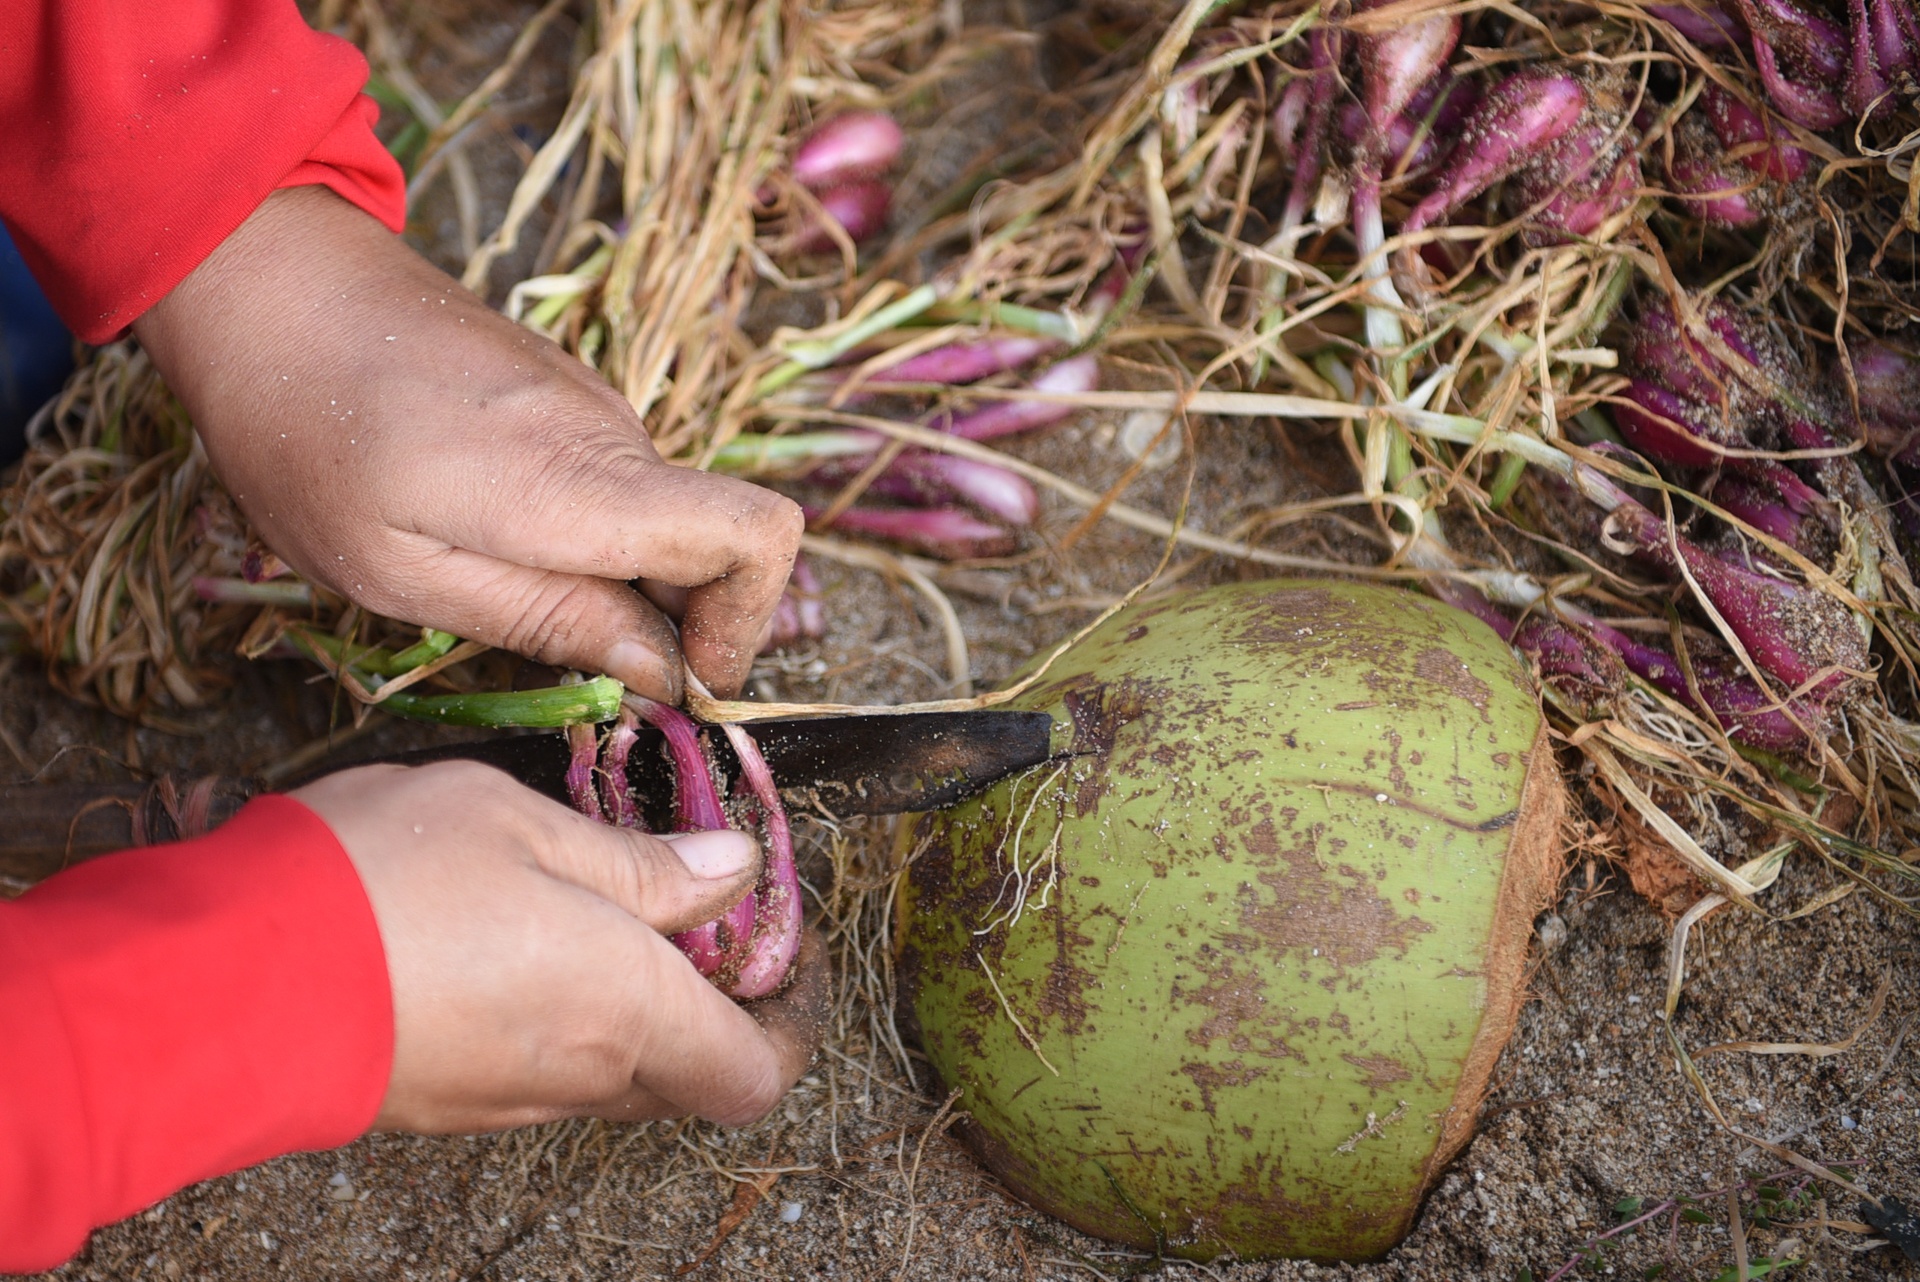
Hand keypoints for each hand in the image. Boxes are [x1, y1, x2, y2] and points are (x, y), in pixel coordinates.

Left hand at [132, 187, 801, 700]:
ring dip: (619, 579)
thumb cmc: (304, 436)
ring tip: (493, 585)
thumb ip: (548, 619)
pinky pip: (619, 486)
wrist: (269, 281)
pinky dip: (589, 535)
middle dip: (678, 622)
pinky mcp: (568, 392)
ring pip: (665, 520)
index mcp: (582, 482)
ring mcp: (596, 405)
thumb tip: (662, 671)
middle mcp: (614, 434)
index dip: (744, 624)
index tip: (678, 677)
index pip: (758, 535)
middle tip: (565, 658)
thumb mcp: (400, 572)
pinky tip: (484, 532)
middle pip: (721, 540)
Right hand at [294, 760, 827, 1131]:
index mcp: (631, 1009)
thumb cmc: (383, 881)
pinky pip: (542, 1070)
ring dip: (634, 1005)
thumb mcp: (527, 826)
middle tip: (694, 909)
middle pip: (693, 1073)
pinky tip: (517, 938)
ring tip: (599, 905)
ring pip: (616, 1071)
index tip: (781, 945)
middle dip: (716, 1001)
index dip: (791, 1018)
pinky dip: (562, 1018)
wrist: (219, 981)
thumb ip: (643, 863)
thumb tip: (733, 873)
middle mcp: (583, 1075)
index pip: (758, 1069)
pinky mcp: (447, 1103)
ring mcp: (509, 1100)